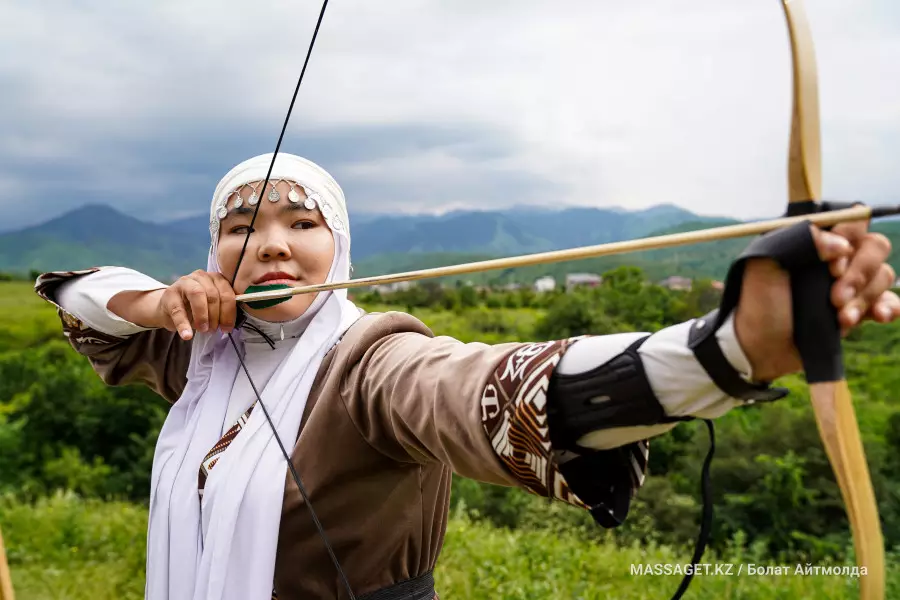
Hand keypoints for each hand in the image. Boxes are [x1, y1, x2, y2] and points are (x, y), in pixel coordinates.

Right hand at [108, 270, 236, 339]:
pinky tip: (187, 335)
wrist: (170, 308)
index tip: (227, 328)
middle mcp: (201, 276)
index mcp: (216, 278)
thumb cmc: (196, 308)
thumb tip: (230, 324)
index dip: (229, 312)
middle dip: (216, 315)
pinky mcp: (170, 293)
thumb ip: (222, 310)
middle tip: (213, 330)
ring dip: (202, 316)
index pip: (227, 293)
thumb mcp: (212, 307)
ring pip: (197, 295)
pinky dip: (183, 325)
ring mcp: (184, 282)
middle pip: (213, 294)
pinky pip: (178, 309)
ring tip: (203, 330)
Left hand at [734, 221, 899, 381]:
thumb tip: (841, 246)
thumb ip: (798, 241)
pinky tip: (879, 316)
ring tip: (840, 319)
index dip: (851, 238)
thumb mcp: (763, 264)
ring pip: (883, 275)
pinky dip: (889, 307)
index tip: (832, 266)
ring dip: (865, 298)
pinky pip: (889, 301)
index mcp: (815, 239)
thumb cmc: (758, 301)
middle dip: (860, 273)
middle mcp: (835, 257)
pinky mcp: (857, 309)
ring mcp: (849, 283)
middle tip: (834, 298)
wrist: (759, 345)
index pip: (852, 221)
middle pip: (875, 247)